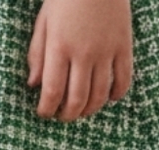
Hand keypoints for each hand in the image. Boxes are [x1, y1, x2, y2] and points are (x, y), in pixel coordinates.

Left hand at [28, 0, 132, 120]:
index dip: (47, 109)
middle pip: (77, 99)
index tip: (44, 112)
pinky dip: (116, 94)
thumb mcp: (43, 23)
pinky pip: (124, 78)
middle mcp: (83, 53)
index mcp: (59, 48)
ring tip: (82, 111)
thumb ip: (37, 55)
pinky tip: (108, 98)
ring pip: (99, 94)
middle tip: (62, 116)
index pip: (52, 92)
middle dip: (67, 115)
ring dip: (89, 109)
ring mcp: (106, 49)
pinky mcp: (124, 44)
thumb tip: (33, 85)